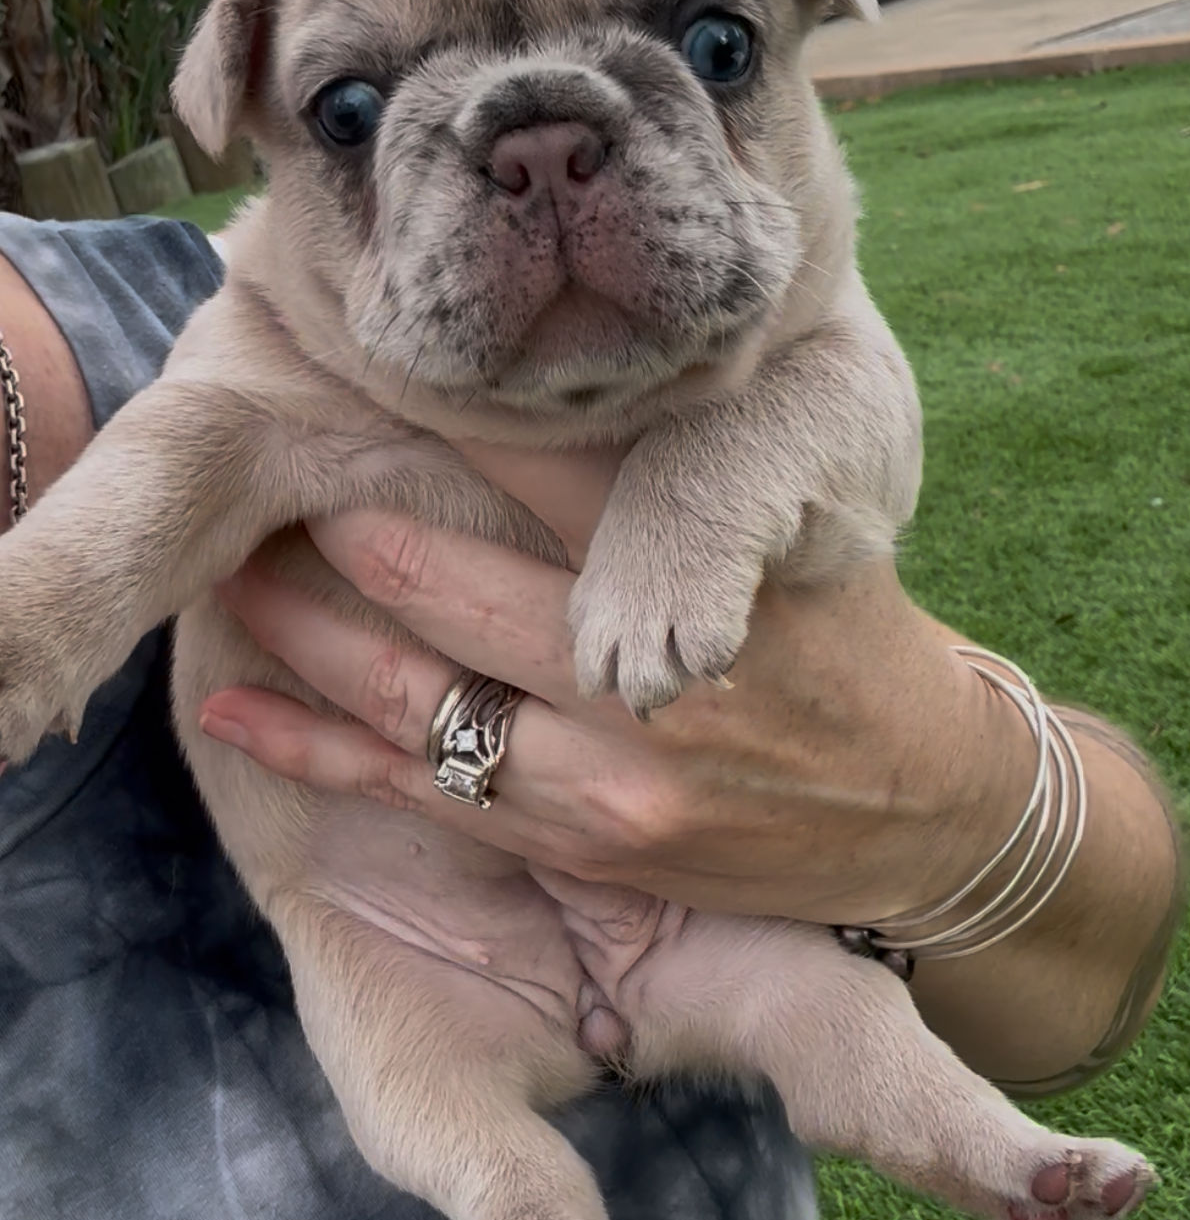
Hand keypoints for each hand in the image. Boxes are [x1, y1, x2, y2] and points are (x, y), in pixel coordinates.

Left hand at [198, 439, 1018, 925]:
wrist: (924, 811)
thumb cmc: (852, 648)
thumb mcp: (800, 537)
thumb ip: (677, 484)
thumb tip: (555, 386)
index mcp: (705, 579)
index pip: (543, 470)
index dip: (438, 418)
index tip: (355, 372)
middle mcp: (646, 686)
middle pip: (442, 584)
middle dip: (340, 520)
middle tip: (270, 466)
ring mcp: (605, 785)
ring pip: (409, 697)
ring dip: (304, 628)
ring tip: (236, 568)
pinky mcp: (578, 848)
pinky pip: (420, 794)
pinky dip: (315, 750)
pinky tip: (236, 707)